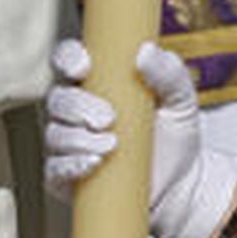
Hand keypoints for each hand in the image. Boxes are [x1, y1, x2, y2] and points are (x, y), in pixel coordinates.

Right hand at [43, 39, 236, 237]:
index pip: (68, 59)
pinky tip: (93, 164)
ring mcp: (69, 144)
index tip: (83, 67)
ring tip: (112, 146)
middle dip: (78, 106)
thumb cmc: (175, 136)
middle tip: (109, 118)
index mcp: (97, 82)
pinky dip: (70, 165)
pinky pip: (54, 170)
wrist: (180, 185)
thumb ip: (169, 72)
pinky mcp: (66, 176)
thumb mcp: (181, 99)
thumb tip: (145, 52)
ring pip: (55, 134)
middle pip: (58, 98)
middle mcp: (76, 111)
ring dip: (78, 139)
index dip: (68, 58)